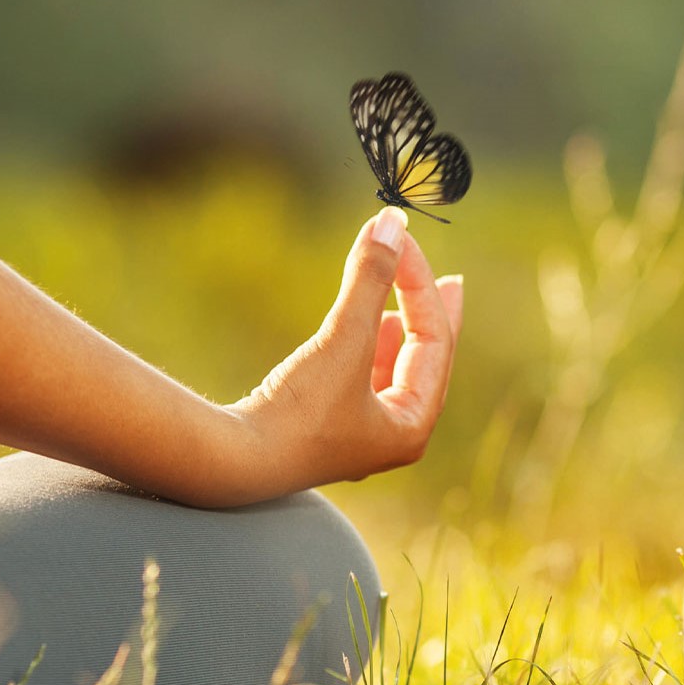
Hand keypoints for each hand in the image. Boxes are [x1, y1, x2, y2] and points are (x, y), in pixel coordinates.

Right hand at [227, 207, 464, 494]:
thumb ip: (370, 278)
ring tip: (406, 305)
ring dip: (399, 331)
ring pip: (395, 372)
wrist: (234, 462)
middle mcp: (392, 437)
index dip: (420, 284)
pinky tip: (368, 330)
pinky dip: (370, 349)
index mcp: (411, 427)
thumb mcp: (342, 338)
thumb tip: (392, 222)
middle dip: (432, 316)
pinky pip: (365, 380)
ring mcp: (358, 436)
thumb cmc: (297, 411)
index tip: (400, 238)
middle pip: (426, 362)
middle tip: (450, 282)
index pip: (433, 341)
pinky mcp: (325, 427)